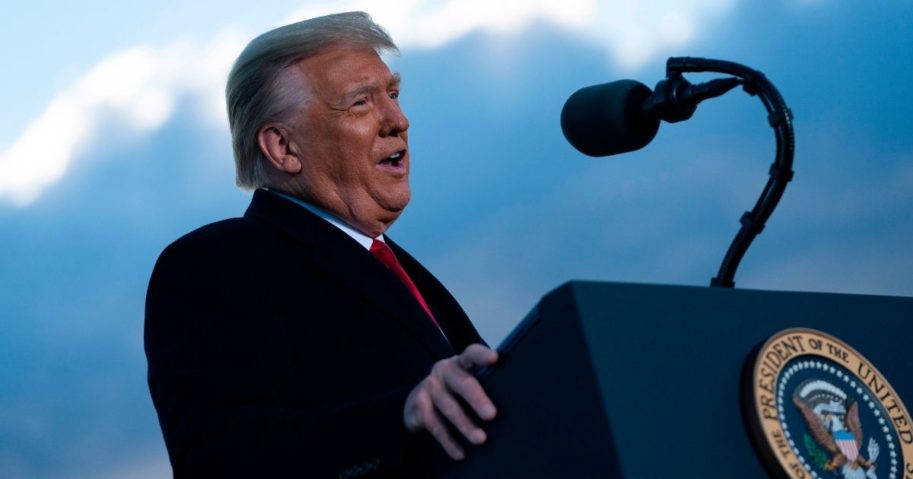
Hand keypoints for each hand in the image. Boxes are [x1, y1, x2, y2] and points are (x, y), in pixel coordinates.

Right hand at [403, 344, 497, 459]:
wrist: (417, 404)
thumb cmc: (453, 393)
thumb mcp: (465, 383)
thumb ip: (482, 386)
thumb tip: (514, 406)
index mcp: (460, 363)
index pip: (471, 354)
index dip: (482, 355)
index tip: (494, 359)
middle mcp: (444, 371)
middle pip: (462, 383)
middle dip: (477, 399)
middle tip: (492, 415)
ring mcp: (430, 386)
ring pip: (450, 407)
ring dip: (466, 425)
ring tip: (481, 439)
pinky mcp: (418, 404)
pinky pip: (435, 425)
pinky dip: (448, 441)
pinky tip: (460, 453)